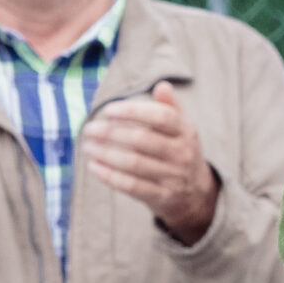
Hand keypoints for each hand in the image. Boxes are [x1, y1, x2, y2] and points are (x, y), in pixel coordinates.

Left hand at [82, 81, 220, 240]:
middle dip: (111, 133)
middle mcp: (182, 153)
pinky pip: (131, 186)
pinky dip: (109, 176)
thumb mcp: (181, 128)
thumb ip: (170, 107)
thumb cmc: (179, 150)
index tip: (108, 110)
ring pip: (134, 163)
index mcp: (186, 131)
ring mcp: (173, 177)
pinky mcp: (162, 197)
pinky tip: (93, 166)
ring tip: (87, 146)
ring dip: (106, 154)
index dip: (133, 111)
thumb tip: (162, 85)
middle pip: (143, 140)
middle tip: (89, 129)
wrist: (196, 192)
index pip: (161, 116)